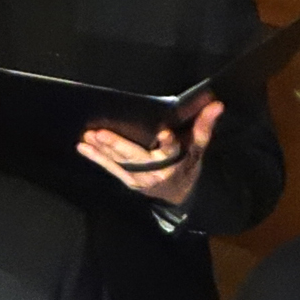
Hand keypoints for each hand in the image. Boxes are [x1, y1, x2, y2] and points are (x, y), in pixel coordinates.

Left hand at [79, 98, 223, 206]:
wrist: (178, 194)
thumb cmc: (187, 166)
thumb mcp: (197, 149)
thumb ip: (204, 127)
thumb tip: (216, 105)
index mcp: (175, 162)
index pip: (173, 151)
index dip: (169, 143)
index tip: (165, 133)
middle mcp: (156, 171)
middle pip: (137, 157)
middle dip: (118, 145)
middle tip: (101, 133)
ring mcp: (140, 178)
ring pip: (120, 162)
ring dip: (102, 150)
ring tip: (88, 136)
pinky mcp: (128, 180)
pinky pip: (111, 169)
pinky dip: (96, 158)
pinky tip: (83, 147)